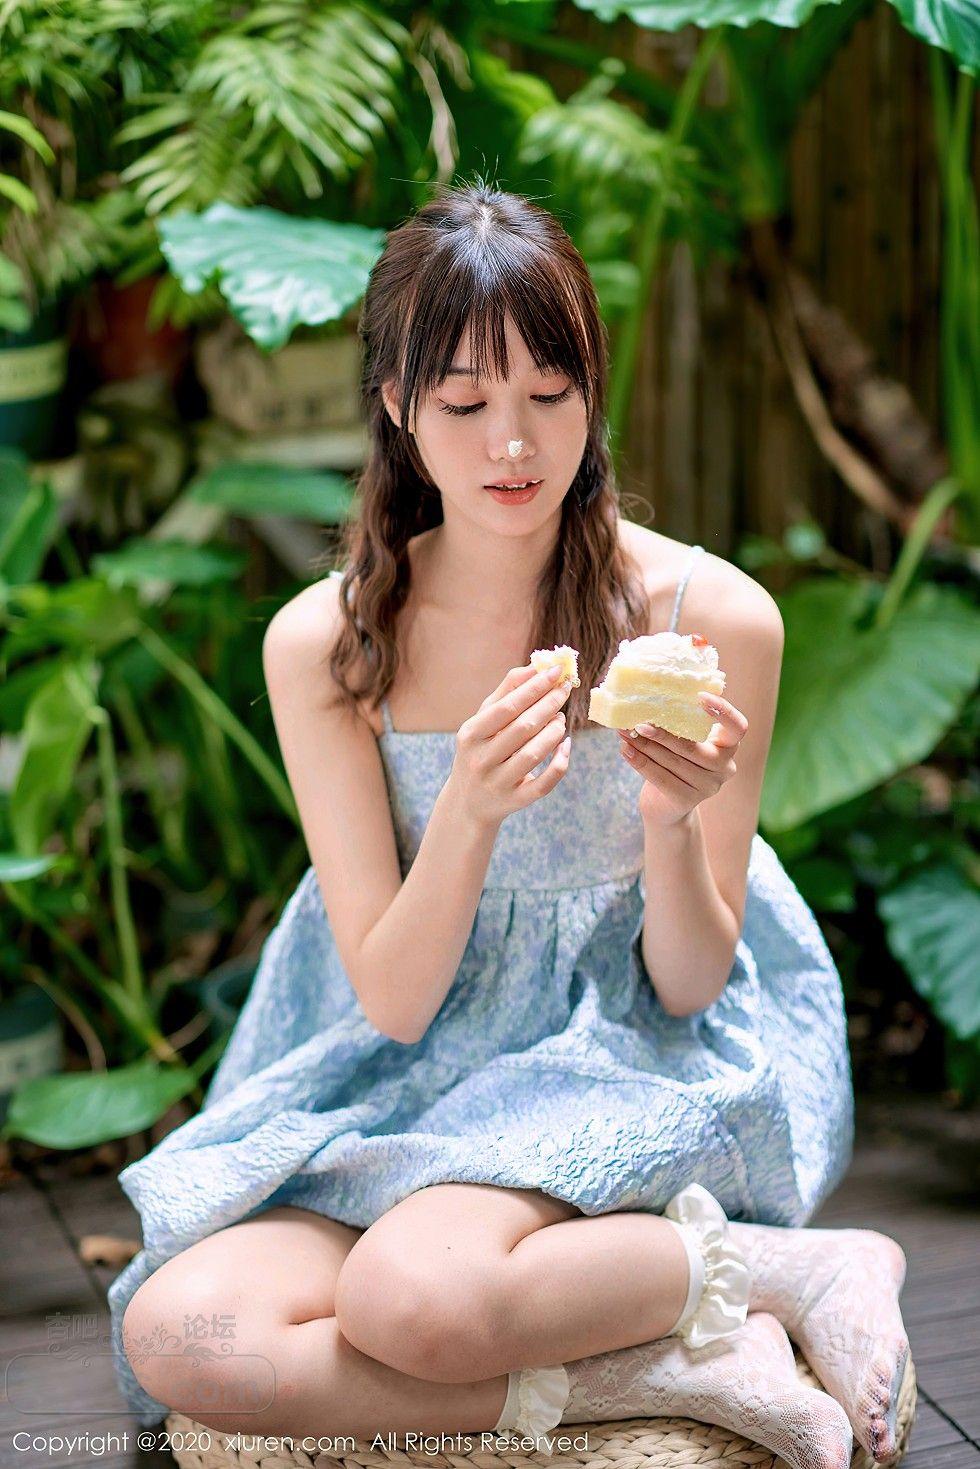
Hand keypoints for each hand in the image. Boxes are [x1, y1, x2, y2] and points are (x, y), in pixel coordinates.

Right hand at [446, 662, 573, 831]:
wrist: (468, 803)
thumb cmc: (480, 751)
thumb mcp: (482, 722)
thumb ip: (506, 693)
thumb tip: (534, 667)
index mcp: (470, 735)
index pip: (507, 707)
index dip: (534, 688)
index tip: (555, 671)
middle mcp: (481, 760)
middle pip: (523, 728)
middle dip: (548, 704)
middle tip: (565, 689)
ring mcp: (498, 783)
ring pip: (534, 754)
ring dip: (554, 731)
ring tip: (561, 718)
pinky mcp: (515, 801)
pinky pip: (544, 783)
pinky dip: (560, 763)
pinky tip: (566, 745)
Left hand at [618, 692, 747, 829]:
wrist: (666, 804)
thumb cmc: (675, 761)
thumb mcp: (684, 740)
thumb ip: (679, 723)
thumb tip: (648, 698)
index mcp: (728, 746)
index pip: (738, 727)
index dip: (723, 711)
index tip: (699, 696)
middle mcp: (724, 767)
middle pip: (692, 747)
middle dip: (662, 734)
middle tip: (639, 722)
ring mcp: (708, 786)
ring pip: (673, 761)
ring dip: (645, 746)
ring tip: (625, 733)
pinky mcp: (687, 800)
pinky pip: (661, 778)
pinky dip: (640, 763)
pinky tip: (626, 751)